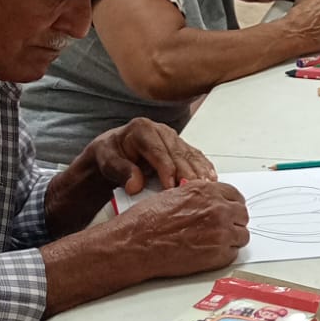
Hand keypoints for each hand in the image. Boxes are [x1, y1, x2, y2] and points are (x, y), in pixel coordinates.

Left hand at [84, 118, 216, 194]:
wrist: (114, 153)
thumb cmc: (110, 156)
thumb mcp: (107, 162)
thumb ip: (120, 170)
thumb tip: (135, 184)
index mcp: (142, 129)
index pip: (158, 151)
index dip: (166, 169)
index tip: (171, 186)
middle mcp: (161, 130)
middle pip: (178, 153)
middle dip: (187, 173)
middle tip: (194, 191)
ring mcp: (173, 138)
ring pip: (190, 155)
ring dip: (200, 172)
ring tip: (208, 187)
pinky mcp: (181, 147)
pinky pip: (196, 157)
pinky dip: (204, 168)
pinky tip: (212, 179)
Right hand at [115, 178, 249, 278]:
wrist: (135, 244)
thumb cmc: (146, 221)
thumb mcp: (173, 195)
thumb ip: (197, 197)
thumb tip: (207, 202)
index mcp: (206, 191)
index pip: (235, 195)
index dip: (231, 204)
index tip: (229, 210)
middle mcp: (217, 209)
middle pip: (242, 214)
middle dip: (234, 221)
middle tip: (223, 228)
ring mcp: (220, 232)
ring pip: (242, 235)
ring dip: (231, 239)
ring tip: (214, 242)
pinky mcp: (218, 255)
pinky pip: (232, 254)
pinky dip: (224, 254)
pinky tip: (208, 253)